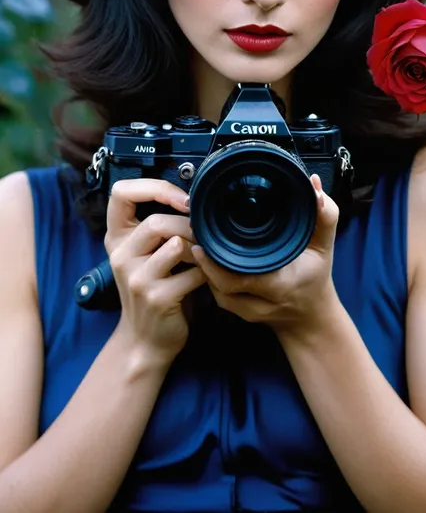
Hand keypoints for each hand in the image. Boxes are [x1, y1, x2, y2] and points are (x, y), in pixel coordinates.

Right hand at [104, 179, 205, 369]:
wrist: (145, 340)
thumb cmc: (155, 288)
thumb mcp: (146, 254)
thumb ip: (159, 228)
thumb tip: (198, 198)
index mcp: (117, 238)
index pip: (120, 193)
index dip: (154, 187)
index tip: (182, 198)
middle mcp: (120, 256)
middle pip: (156, 221)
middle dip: (189, 225)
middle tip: (206, 235)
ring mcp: (136, 278)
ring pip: (176, 245)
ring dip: (199, 249)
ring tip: (206, 256)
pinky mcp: (157, 298)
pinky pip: (193, 272)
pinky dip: (207, 273)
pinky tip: (208, 279)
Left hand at [191, 174, 340, 340]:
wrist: (311, 316)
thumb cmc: (315, 276)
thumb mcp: (325, 245)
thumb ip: (325, 216)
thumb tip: (314, 183)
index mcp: (279, 285)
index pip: (238, 277)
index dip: (215, 261)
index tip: (204, 237)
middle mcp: (261, 303)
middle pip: (220, 284)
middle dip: (204, 259)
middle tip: (195, 231)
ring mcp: (247, 311)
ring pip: (215, 291)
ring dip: (203, 268)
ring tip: (197, 241)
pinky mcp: (237, 312)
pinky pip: (217, 295)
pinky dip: (209, 277)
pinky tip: (205, 257)